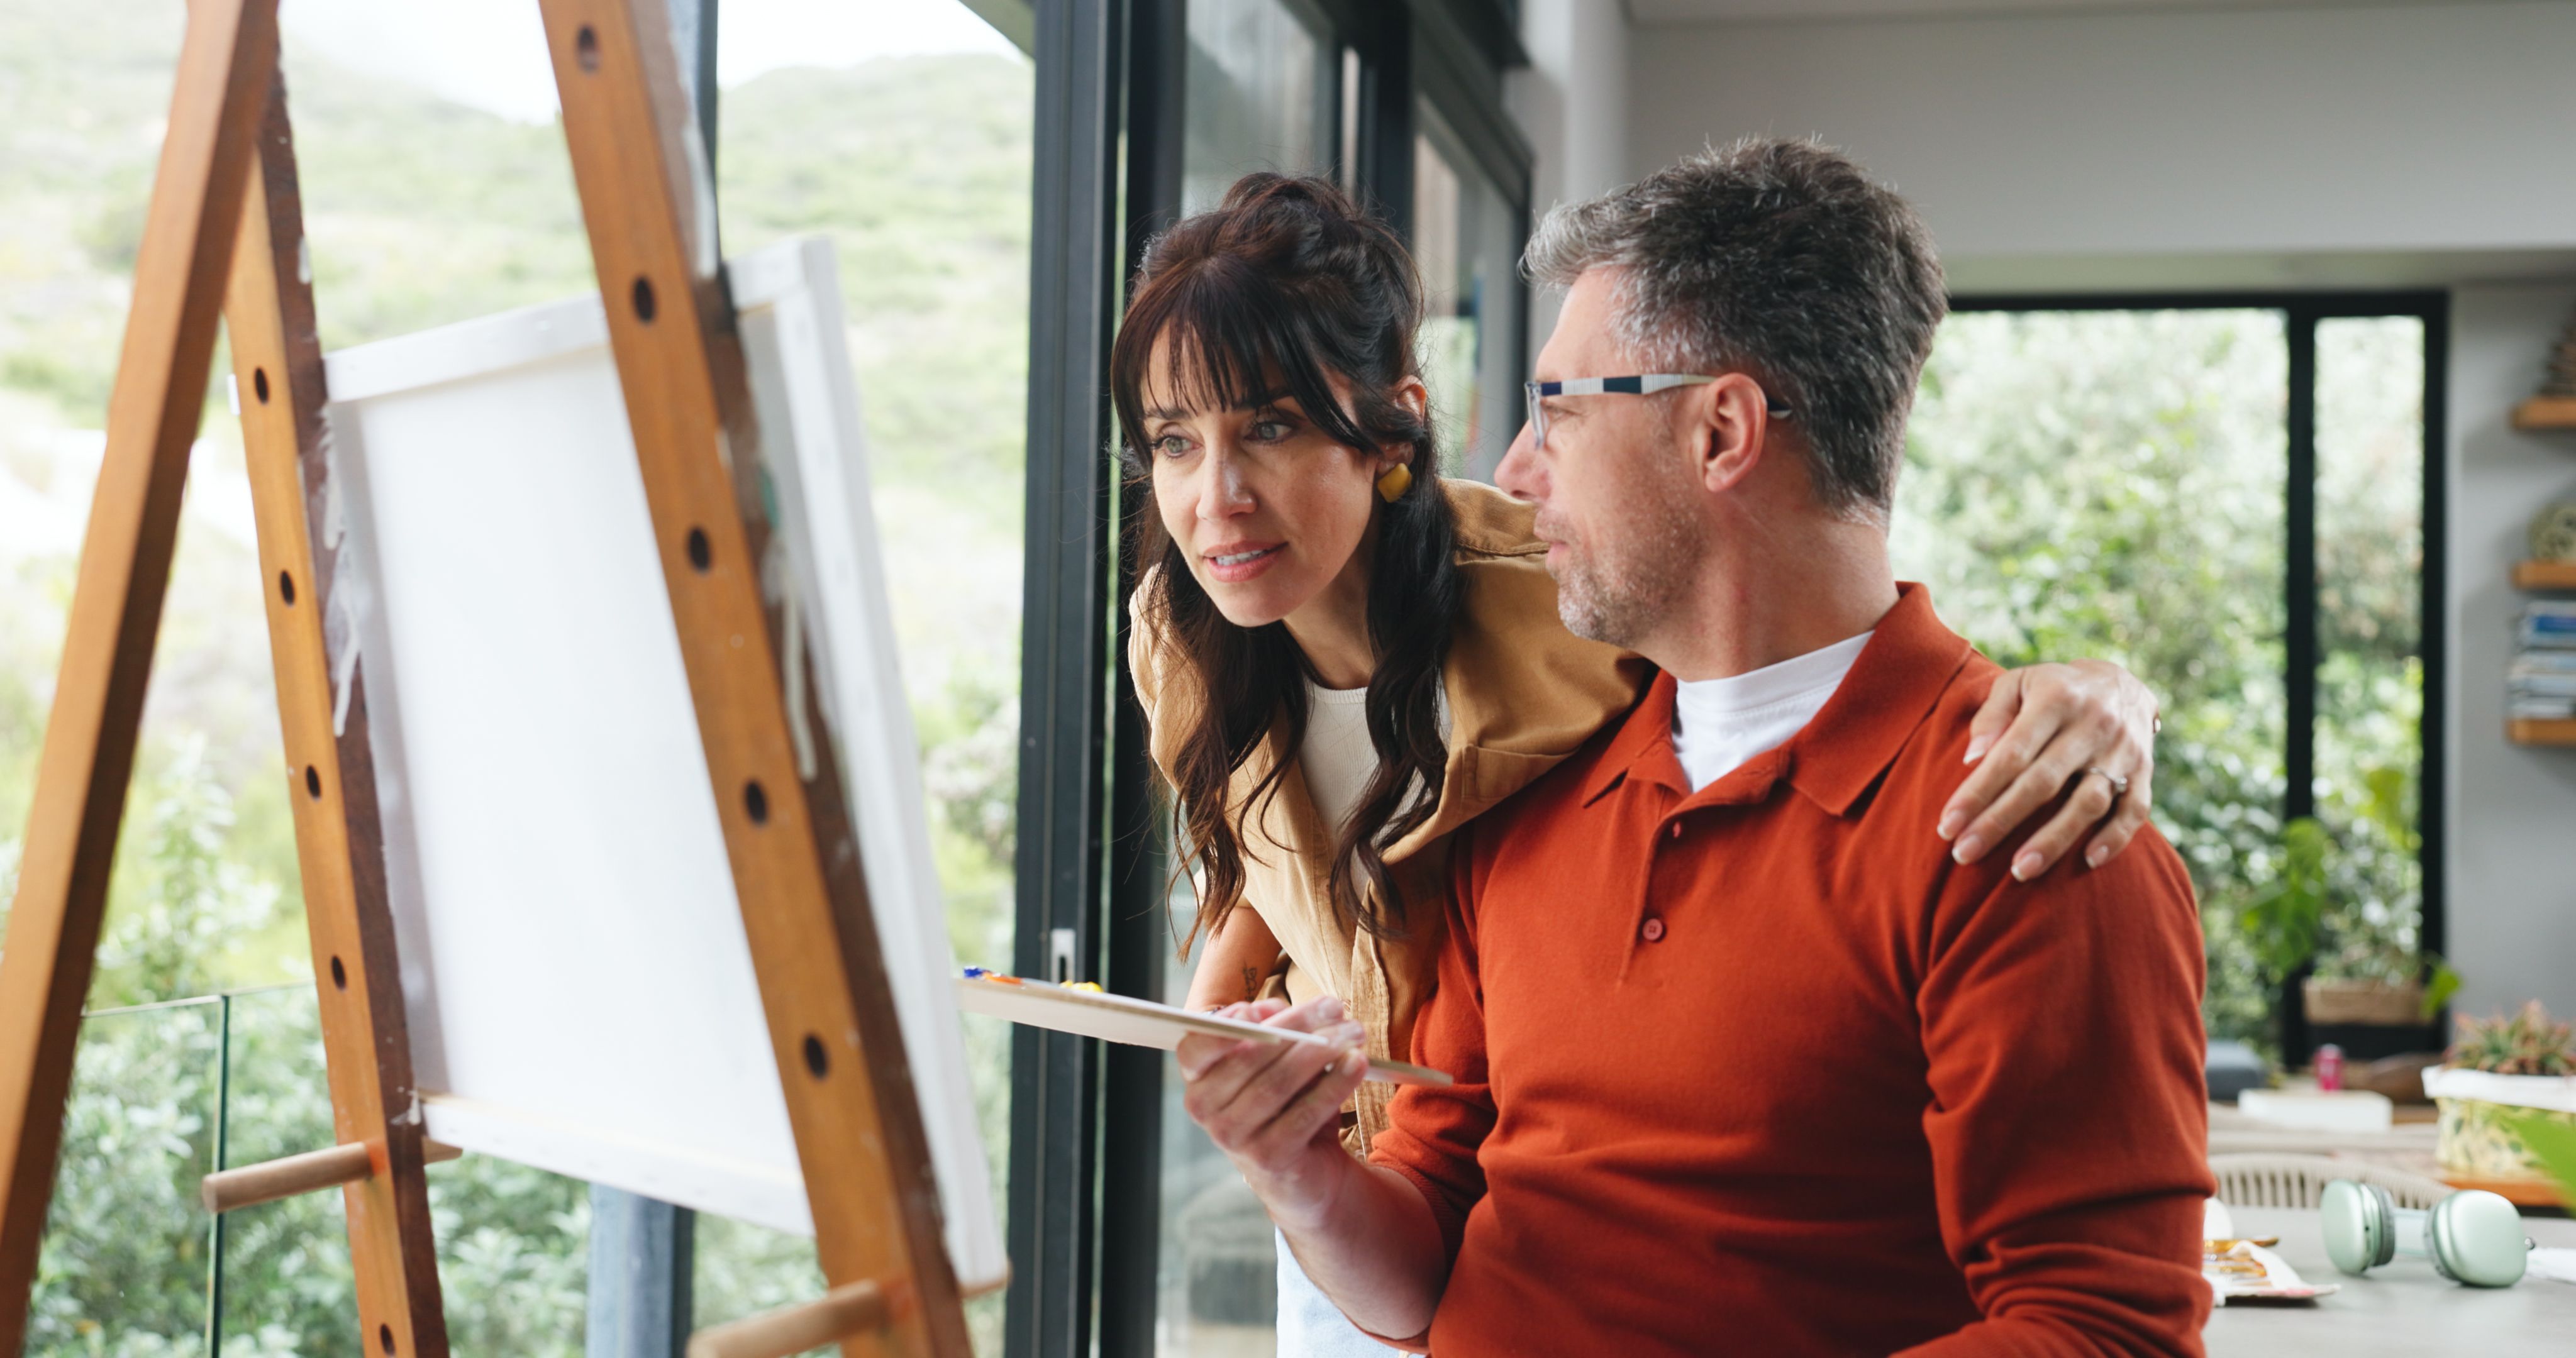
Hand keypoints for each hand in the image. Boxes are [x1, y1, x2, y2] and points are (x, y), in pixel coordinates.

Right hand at [1177, 996, 1371, 1228]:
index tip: (1252, 1009)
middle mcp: (1206, 1111)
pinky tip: (1357, 1063)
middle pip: (1248, 1057)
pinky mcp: (1269, 1158)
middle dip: (1296, 1026)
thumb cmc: (1284, 1104)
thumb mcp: (1273, 1063)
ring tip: (1354, 1033)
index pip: (1194, 1049)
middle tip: (1335, 1006)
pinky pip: (1305, 1114)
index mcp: (1199, 1080)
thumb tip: (1275, 1008)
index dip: (1220, 1029)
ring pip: (1278, 1084)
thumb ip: (1269, 1029)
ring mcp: (1234, 1138)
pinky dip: (1334, 1085)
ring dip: (1321, 1052)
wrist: (1301, 1174)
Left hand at [1938, 659, 2157, 879]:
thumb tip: (1972, 759)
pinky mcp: (2146, 771)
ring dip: (2054, 840)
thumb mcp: (2018, 683)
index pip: (2010, 754)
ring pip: (2089, 802)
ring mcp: (2122, 751)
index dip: (1978, 792)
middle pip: (2042, 782)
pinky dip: (2115, 838)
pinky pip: (2136, 810)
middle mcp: (2091, 725)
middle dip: (2001, 822)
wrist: (2122, 683)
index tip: (1947, 826)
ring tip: (2020, 870)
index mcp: (2055, 699)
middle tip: (1966, 854)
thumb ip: (1991, 716)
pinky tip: (2088, 861)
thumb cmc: (2052, 689)